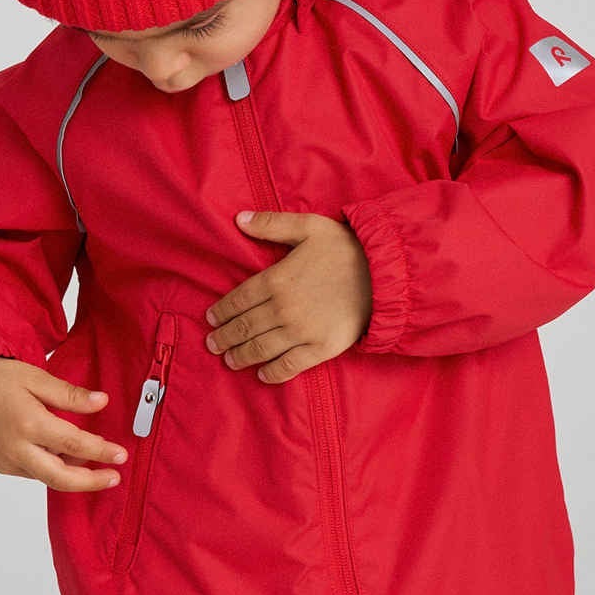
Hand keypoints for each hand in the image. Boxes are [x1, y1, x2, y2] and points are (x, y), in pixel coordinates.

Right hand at [0, 358, 127, 488]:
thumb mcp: (36, 377)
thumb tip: (101, 402)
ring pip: (46, 478)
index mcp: (27, 423)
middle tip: (114, 478)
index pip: (74, 444)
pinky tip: (64, 457)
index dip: (101, 451)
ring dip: (71, 473)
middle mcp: (15, 448)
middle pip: (61, 478)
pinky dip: (51, 468)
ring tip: (91, 462)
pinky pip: (32, 473)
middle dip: (91, 481)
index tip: (121, 455)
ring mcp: (5, 460)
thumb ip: (70, 395)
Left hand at [205, 210, 371, 381]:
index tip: (211, 319)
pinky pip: (290, 365)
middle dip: (225, 337)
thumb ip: (272, 224)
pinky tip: (262, 375)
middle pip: (244, 327)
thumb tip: (239, 219)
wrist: (384, 274)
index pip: (238, 300)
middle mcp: (283, 309)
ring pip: (261, 348)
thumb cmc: (346, 248)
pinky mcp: (320, 349)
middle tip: (212, 344)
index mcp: (276, 280)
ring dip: (241, 356)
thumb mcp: (309, 227)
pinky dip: (273, 373)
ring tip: (229, 360)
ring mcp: (301, 332)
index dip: (221, 312)